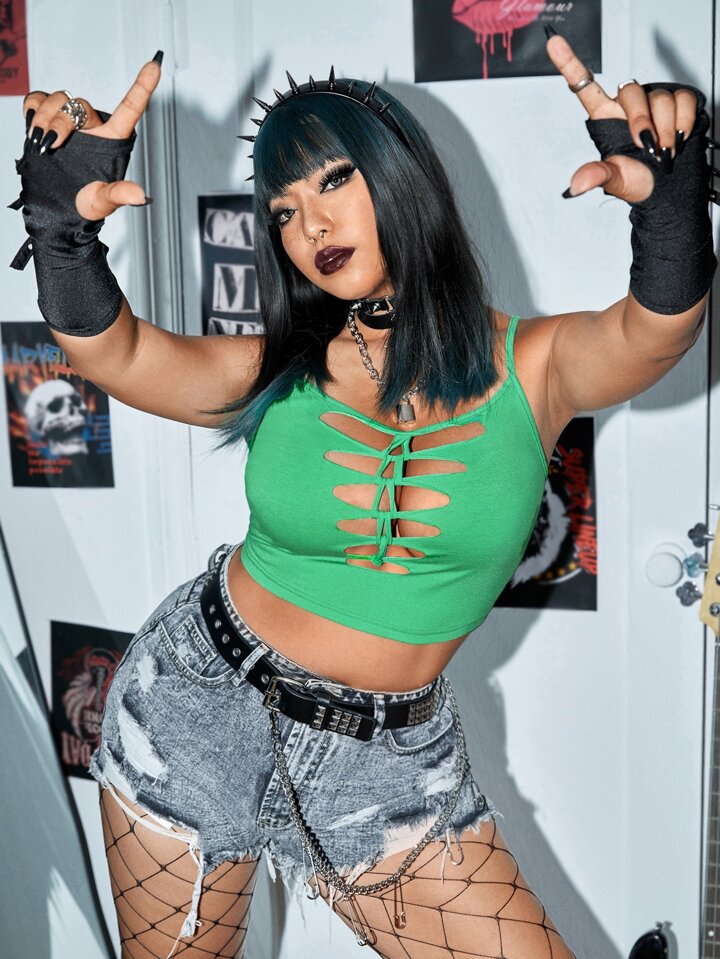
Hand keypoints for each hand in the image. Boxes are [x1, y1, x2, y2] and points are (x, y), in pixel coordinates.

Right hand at [21, 55, 161, 219]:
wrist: (55, 207)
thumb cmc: (84, 205)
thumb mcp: (102, 202)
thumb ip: (119, 194)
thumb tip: (140, 195)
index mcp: (112, 139)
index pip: (130, 108)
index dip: (143, 85)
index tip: (155, 65)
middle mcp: (92, 126)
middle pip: (79, 105)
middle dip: (62, 121)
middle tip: (52, 145)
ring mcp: (69, 122)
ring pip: (59, 99)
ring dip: (46, 118)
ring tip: (41, 142)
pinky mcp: (45, 120)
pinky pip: (38, 99)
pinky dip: (32, 109)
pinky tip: (32, 126)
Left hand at [545, 33, 698, 201]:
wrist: (669, 187)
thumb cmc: (639, 181)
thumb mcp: (617, 182)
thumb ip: (598, 176)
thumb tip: (576, 185)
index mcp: (605, 117)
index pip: (584, 86)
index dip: (569, 64)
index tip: (553, 44)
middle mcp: (627, 105)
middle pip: (632, 92)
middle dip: (641, 121)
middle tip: (648, 148)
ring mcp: (653, 101)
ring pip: (660, 99)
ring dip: (665, 129)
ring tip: (663, 151)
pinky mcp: (678, 101)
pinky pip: (683, 100)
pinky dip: (682, 123)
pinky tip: (678, 138)